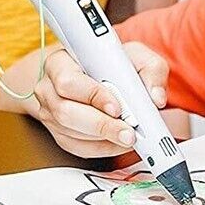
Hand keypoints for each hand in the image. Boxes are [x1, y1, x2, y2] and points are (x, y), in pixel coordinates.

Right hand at [30, 43, 168, 158]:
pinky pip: (77, 147)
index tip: (117, 107)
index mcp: (60, 62)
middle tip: (129, 133)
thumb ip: (151, 70)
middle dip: (102, 126)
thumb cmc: (111, 63)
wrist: (95, 74)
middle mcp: (48, 88)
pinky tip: (118, 143)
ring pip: (72, 133)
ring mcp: (50, 112)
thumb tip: (156, 98)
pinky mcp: (58, 133)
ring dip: (104, 139)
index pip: (68, 80)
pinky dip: (102, 149)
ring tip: (129, 137)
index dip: (92, 95)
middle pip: (67, 112)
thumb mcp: (134, 55)